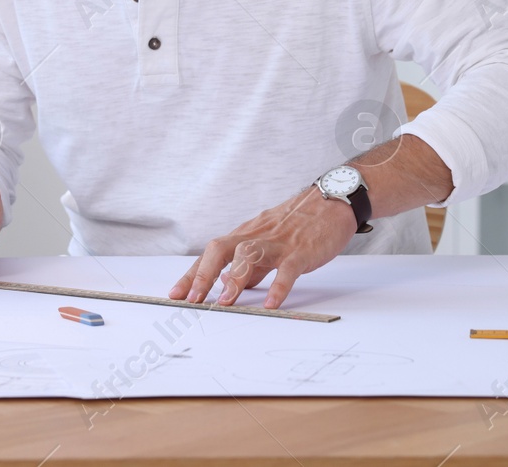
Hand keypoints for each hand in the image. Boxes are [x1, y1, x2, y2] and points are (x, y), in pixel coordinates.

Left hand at [167, 186, 358, 309]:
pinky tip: (272, 305)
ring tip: (225, 302)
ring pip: (249, 253)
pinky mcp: (301, 251)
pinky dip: (278, 287)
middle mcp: (256, 236)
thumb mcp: (267, 243)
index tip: (175, 294)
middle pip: (221, 249)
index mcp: (246, 235)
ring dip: (234, 277)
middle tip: (192, 299)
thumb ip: (250, 266)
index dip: (192, 274)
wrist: (332, 202)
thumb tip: (231, 286)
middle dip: (203, 274)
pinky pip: (287, 269)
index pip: (211, 254)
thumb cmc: (299, 225)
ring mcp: (278, 242)